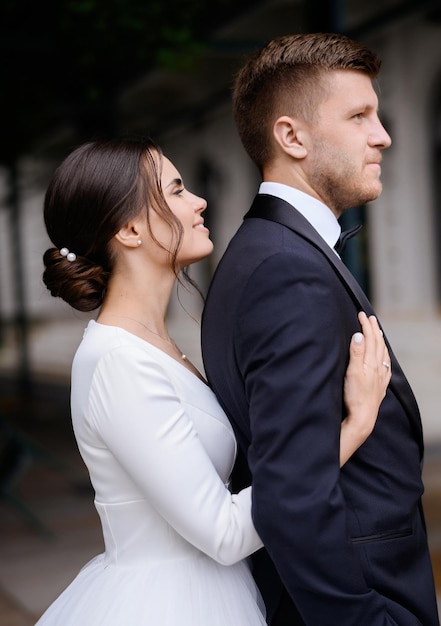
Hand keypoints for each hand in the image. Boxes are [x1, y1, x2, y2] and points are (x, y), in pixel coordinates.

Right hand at [340, 311, 390, 465]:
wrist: (363, 417)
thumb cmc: (355, 396)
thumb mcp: (352, 372)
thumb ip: (356, 353)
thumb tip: (358, 335)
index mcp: (372, 362)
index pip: (370, 339)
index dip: (366, 325)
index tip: (361, 314)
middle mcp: (379, 367)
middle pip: (378, 344)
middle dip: (373, 329)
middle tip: (368, 318)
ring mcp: (381, 376)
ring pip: (383, 353)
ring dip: (379, 340)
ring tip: (377, 332)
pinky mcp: (380, 384)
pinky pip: (385, 365)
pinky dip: (383, 355)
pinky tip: (383, 357)